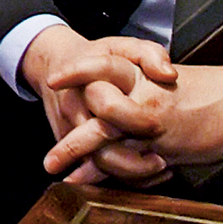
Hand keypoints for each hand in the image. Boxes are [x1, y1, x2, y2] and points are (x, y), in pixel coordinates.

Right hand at [19, 25, 178, 185]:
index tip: (155, 126)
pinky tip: (144, 176)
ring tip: (158, 169)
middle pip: (101, 143)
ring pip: (96, 161)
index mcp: (90, 79)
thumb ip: (150, 54)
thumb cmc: (95, 57)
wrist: (53, 68)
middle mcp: (76, 106)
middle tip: (161, 161)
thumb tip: (169, 75)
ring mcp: (69, 128)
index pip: (107, 102)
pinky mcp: (67, 144)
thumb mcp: (122, 46)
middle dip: (130, 160)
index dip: (133, 117)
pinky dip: (118, 176)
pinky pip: (91, 169)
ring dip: (127, 172)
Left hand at [44, 59, 222, 184]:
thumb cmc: (208, 92)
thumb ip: (137, 89)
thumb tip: (111, 97)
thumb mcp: (167, 82)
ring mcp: (152, 121)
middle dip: (70, 132)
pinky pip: (128, 162)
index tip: (52, 81)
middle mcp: (143, 95)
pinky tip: (85, 181)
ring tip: (56, 169)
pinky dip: (104, 173)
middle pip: (96, 105)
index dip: (77, 71)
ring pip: (106, 137)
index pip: (103, 65)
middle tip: (48, 154)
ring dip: (77, 154)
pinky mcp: (165, 146)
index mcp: (142, 73)